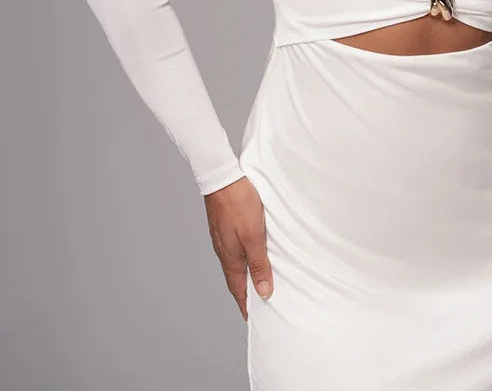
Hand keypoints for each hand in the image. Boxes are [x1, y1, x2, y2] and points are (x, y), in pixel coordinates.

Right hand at [204, 175, 272, 318]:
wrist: (222, 177)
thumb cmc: (238, 204)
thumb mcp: (254, 235)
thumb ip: (259, 263)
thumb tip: (263, 292)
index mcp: (230, 258)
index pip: (238, 290)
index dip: (246, 305)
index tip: (253, 319)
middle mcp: (223, 251)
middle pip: (235, 279)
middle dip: (246, 293)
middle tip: (259, 304)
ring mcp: (222, 239)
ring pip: (235, 263)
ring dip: (245, 274)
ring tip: (258, 280)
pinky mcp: (224, 227)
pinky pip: (234, 249)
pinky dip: (243, 258)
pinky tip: (251, 253)